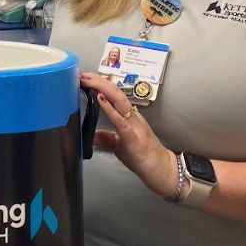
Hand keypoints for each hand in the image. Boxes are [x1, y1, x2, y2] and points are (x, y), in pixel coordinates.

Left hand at [80, 72, 178, 198]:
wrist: (162, 170)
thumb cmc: (143, 155)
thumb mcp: (119, 144)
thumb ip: (106, 138)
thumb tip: (91, 136)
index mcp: (129, 116)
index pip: (114, 94)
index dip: (100, 83)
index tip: (86, 77)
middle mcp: (132, 117)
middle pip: (115, 92)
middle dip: (99, 81)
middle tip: (83, 74)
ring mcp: (134, 126)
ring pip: (119, 100)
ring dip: (102, 88)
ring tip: (89, 81)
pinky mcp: (133, 138)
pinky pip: (120, 121)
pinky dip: (110, 109)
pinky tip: (101, 100)